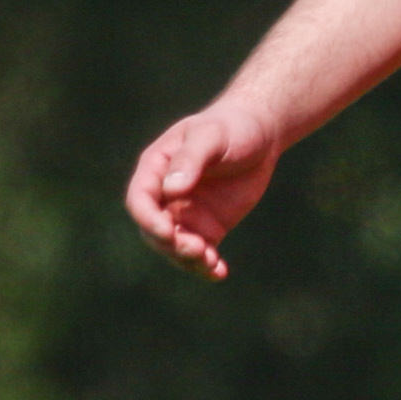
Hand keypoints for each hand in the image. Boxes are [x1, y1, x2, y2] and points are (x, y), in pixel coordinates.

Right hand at [124, 100, 280, 280]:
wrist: (260, 134)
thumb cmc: (231, 127)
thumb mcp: (211, 136)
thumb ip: (191, 160)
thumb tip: (171, 189)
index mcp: (155, 169)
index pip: (140, 201)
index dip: (148, 219)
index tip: (167, 231)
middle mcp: (165, 196)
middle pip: (154, 230)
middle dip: (171, 244)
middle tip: (197, 248)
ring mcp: (185, 214)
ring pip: (175, 247)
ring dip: (189, 260)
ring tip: (212, 263)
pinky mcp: (208, 228)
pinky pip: (201, 253)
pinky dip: (207, 266)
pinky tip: (219, 272)